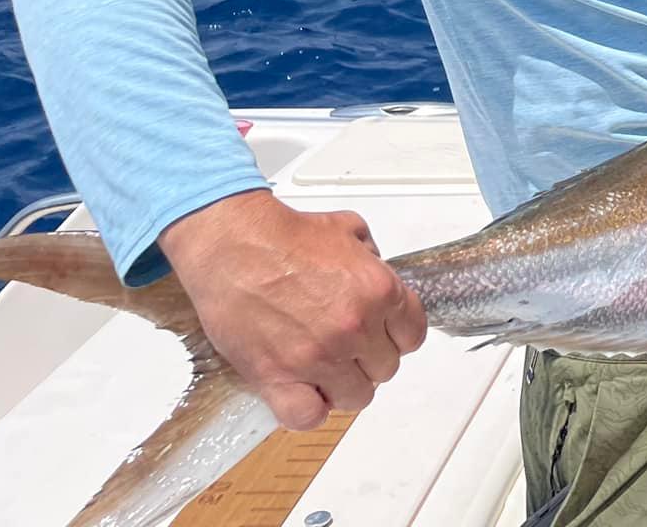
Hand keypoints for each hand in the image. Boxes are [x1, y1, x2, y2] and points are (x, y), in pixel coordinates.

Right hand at [158, 190, 425, 429]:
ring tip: (324, 369)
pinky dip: (309, 410)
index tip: (382, 334)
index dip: (397, 336)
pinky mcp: (278, 377)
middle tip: (347, 347)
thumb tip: (379, 279)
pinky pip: (308, 417)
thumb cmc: (286, 235)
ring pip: (355, 397)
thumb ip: (374, 260)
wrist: (233, 245)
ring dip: (344, 386)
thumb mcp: (351, 230)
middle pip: (386, 369)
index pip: (413, 336)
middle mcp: (355, 328)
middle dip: (370, 359)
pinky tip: (303, 391)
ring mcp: (318, 357)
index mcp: (380, 291)